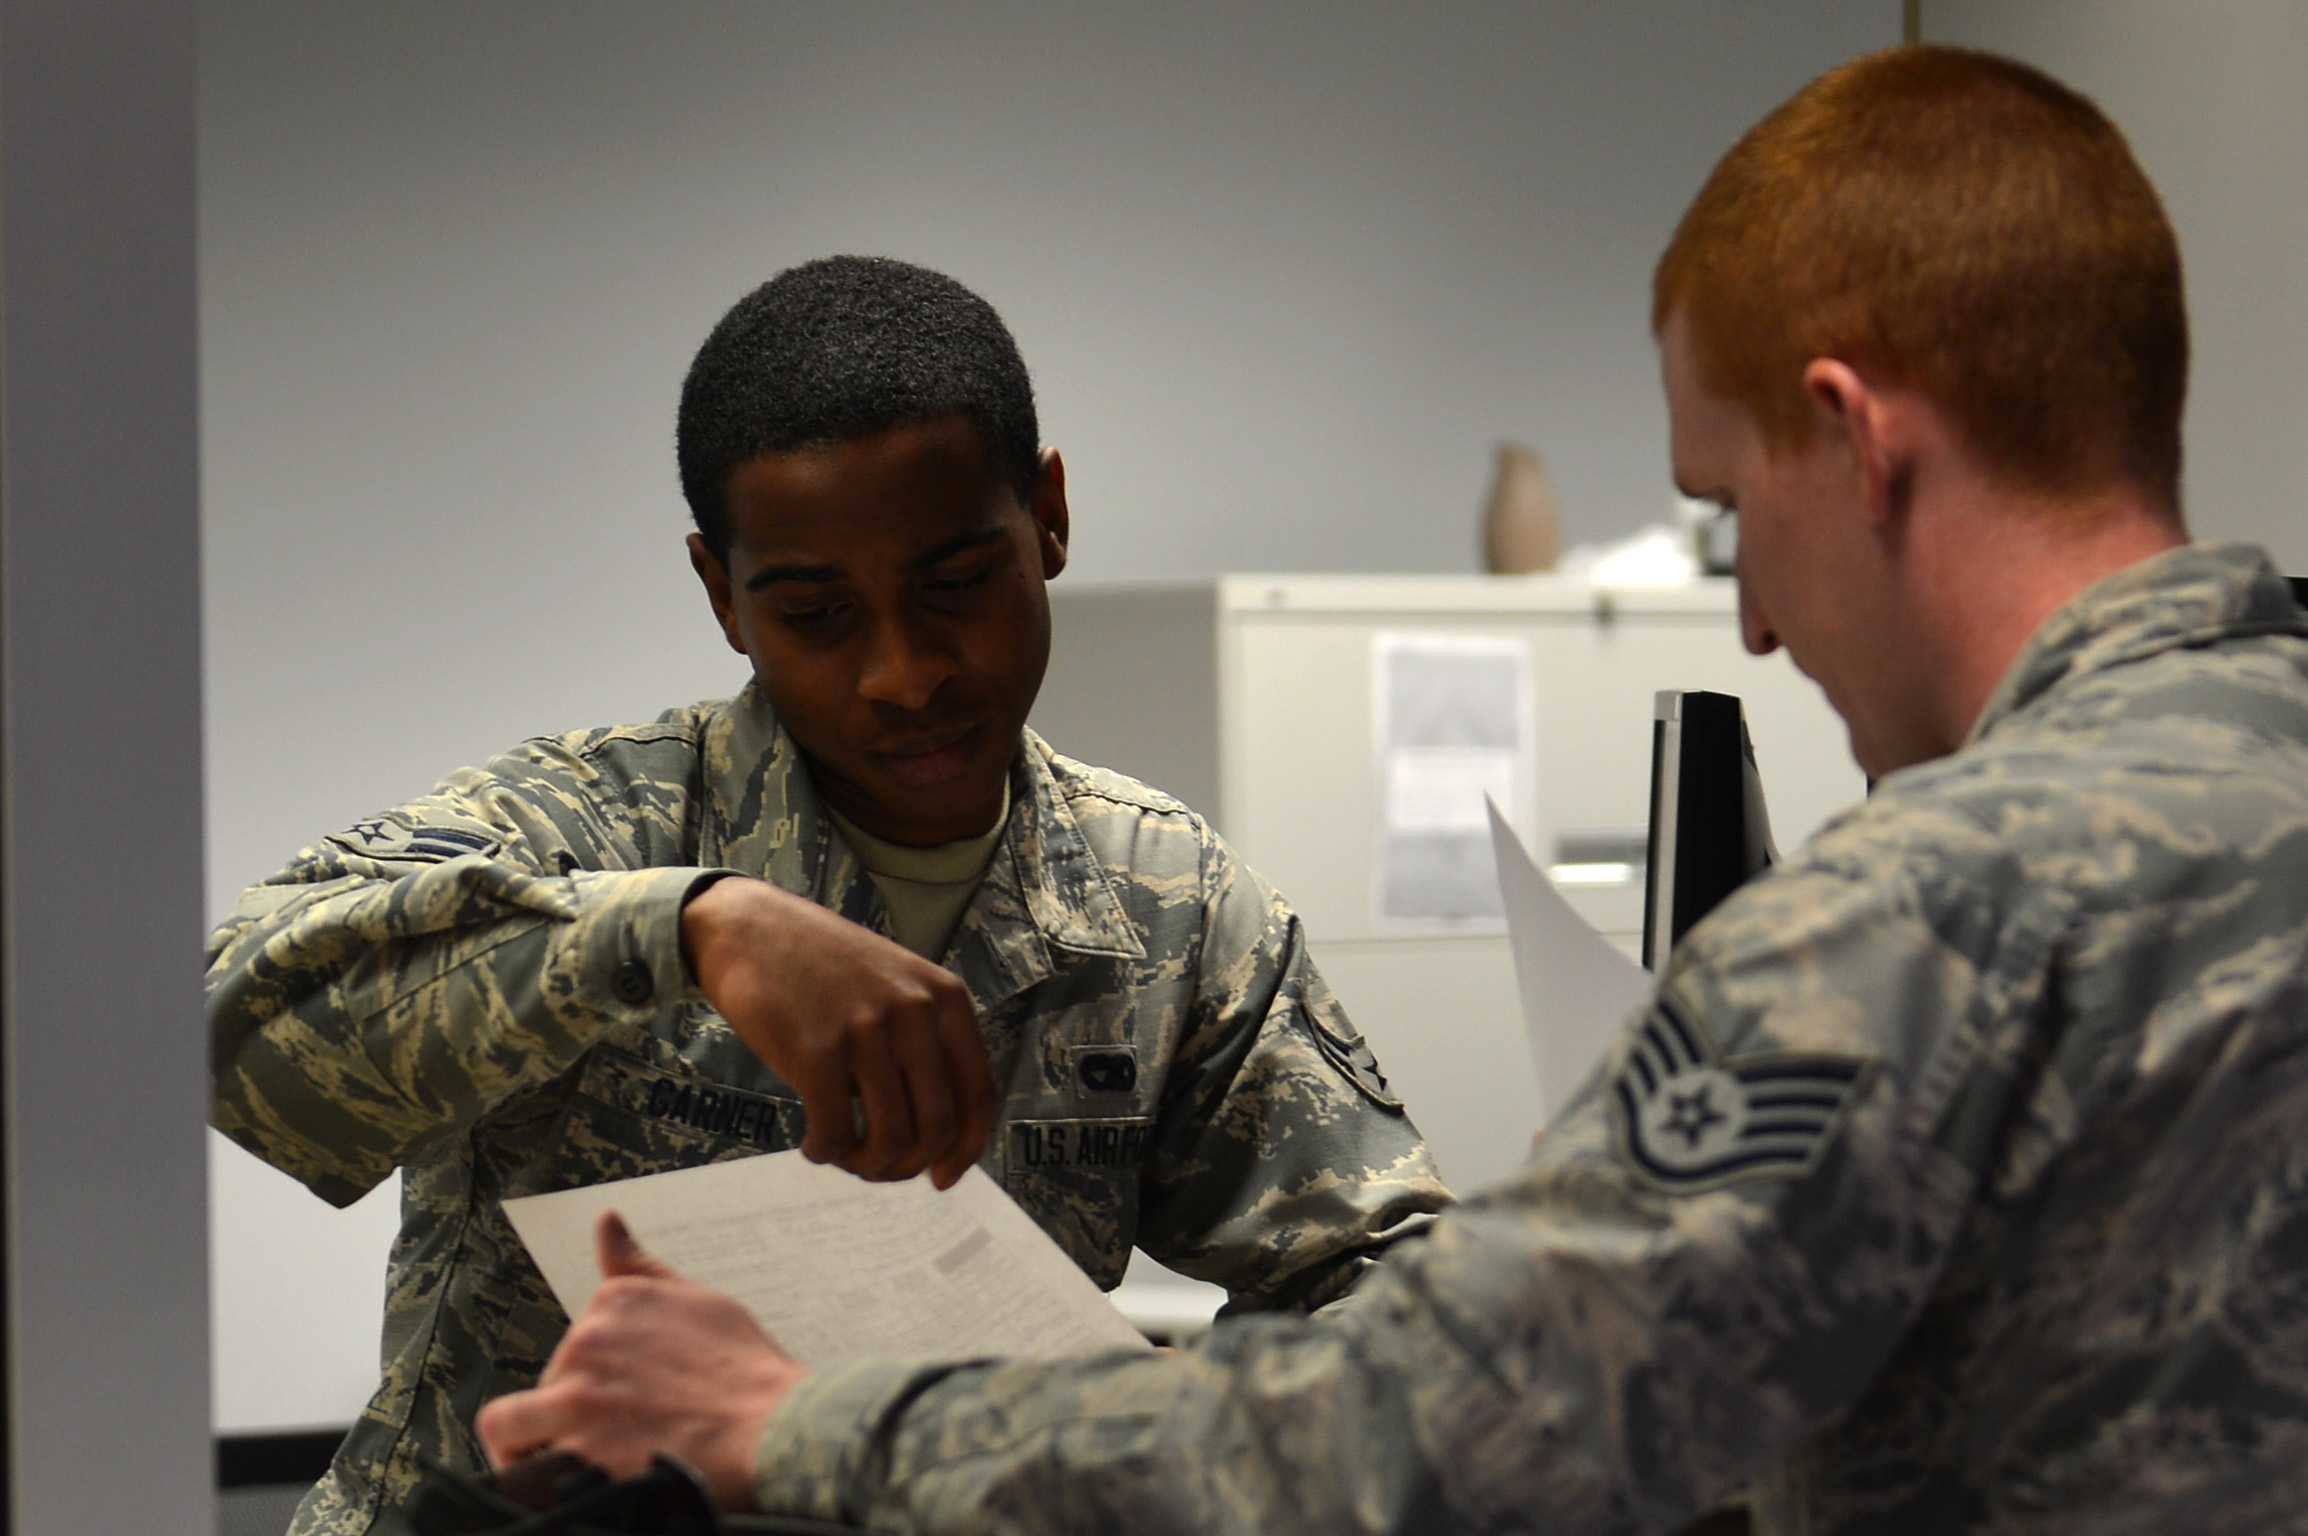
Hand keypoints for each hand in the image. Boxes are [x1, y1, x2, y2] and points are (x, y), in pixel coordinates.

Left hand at [476, 1213, 803, 1510]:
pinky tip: (569, 1489)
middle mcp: (586, 1340)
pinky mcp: (574, 1451)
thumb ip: (638, 1266)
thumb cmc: (745, 1370)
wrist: (772, 1429)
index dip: (594, 1378)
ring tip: (570, 1466)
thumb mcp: (695, 1300)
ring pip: (509, 1426)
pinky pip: (519, 1472)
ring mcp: (576, 1396)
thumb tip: (605, 1220)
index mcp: (615, 1300)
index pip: (575, 1342)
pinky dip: (534, 1483)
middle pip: (549, 1382)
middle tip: (627, 1438)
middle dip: (574, 1412)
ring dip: (529, 1446)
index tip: (627, 1401)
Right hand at [681, 876, 996, 1186]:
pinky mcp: (817, 1052)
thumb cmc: (825, 970)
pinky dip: (827, 1152)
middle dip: (909, 1165)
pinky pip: (836, 1133)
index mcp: (946, 999)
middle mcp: (915, 1013)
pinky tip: (815, 1143)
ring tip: (844, 1154)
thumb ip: (923, 1047)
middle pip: (938, 1126)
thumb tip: (938, 1141)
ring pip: (891, 1139)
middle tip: (878, 1169)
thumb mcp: (897, 988)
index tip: (943, 1178)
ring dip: (867, 1165)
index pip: (979, 1094)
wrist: (752, 930)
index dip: (966, 1149)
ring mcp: (867, 1031)